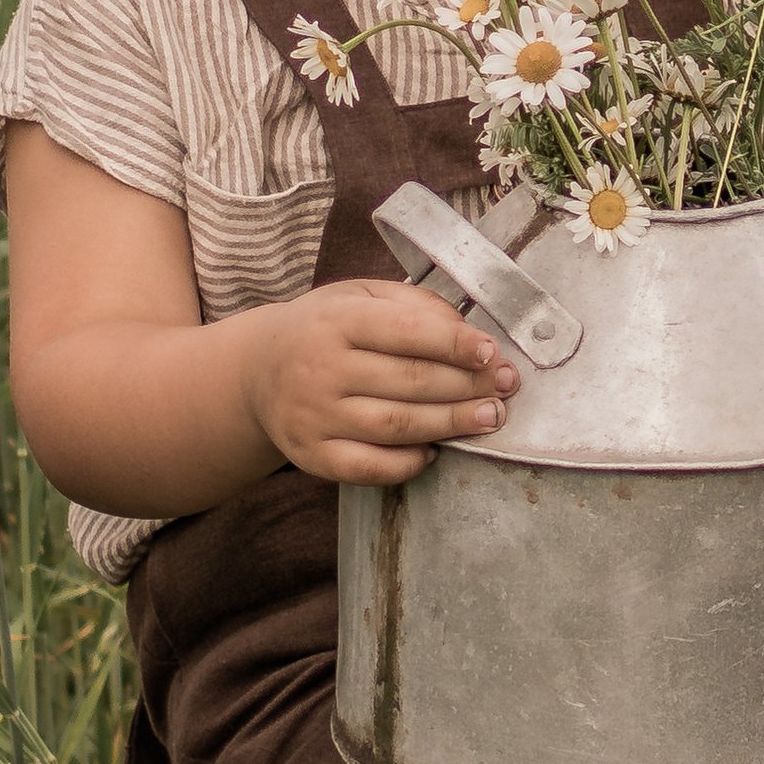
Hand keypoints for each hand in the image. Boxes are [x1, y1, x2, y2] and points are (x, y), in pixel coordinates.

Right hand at [244, 279, 519, 484]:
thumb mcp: (360, 296)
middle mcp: (320, 368)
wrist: (257, 372)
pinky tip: (434, 451)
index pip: (404, 331)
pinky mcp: (310, 455)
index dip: (453, 343)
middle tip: (505, 389)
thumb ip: (414, 305)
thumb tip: (469, 335)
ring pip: (396, 425)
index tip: (491, 353)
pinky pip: (368, 467)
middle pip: (409, 381)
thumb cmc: (326, 329)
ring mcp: (313, 416)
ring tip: (489, 418)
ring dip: (451, 424)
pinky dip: (408, 462)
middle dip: (467, 386)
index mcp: (336, 320)